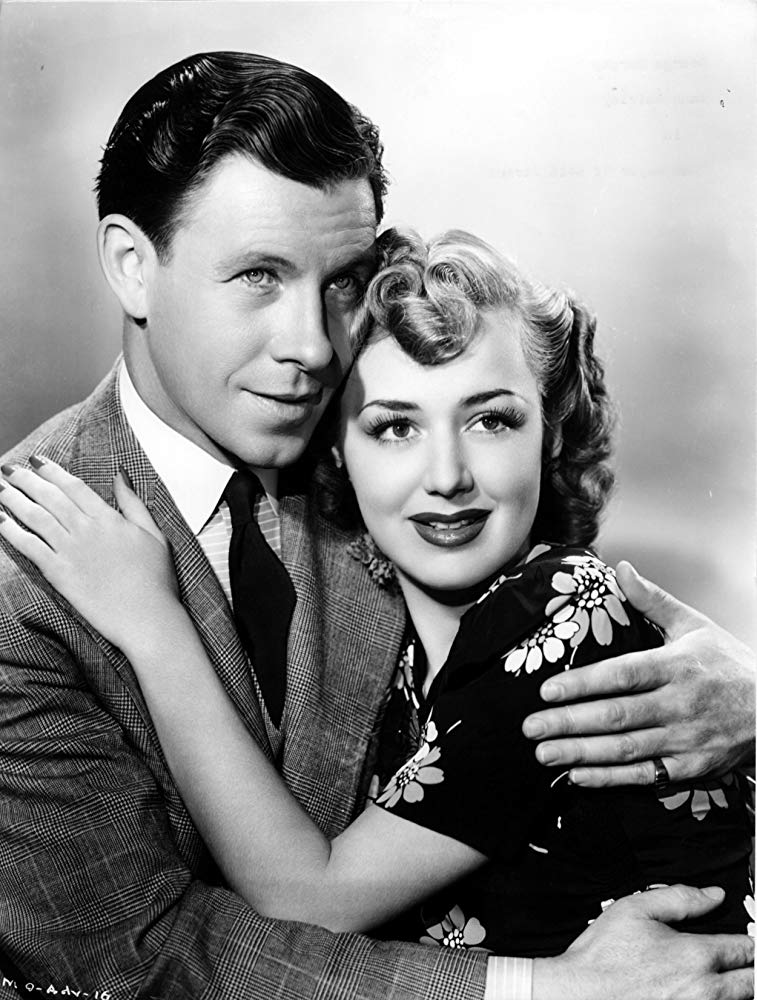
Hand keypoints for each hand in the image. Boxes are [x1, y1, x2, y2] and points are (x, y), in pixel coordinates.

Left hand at [0, 457, 177, 652]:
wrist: (147, 618)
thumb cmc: (156, 581)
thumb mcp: (154, 534)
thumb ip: (133, 503)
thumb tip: (120, 475)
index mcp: (109, 518)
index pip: (74, 486)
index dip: (53, 471)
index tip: (38, 462)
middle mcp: (86, 529)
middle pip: (50, 497)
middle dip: (26, 480)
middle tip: (9, 470)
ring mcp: (71, 551)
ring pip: (35, 517)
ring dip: (14, 500)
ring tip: (1, 489)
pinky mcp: (59, 573)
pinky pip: (29, 547)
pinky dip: (12, 531)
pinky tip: (0, 521)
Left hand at [522, 561, 755, 786]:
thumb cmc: (731, 665)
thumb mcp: (694, 625)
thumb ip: (653, 600)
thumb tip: (621, 569)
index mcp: (677, 666)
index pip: (622, 675)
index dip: (583, 684)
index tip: (547, 691)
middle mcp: (679, 704)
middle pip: (617, 715)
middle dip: (569, 722)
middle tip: (530, 726)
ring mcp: (685, 739)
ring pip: (626, 749)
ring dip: (580, 752)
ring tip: (543, 753)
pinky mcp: (691, 768)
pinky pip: (644, 776)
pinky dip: (609, 778)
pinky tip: (577, 775)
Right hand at [533, 885, 754, 999]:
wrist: (581, 993)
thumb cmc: (603, 956)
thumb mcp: (636, 908)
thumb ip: (681, 898)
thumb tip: (713, 895)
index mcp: (695, 955)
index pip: (745, 948)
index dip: (750, 940)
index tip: (749, 938)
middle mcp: (704, 989)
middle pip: (752, 981)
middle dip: (752, 967)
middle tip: (746, 959)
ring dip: (740, 987)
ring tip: (733, 976)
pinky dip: (718, 999)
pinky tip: (705, 990)